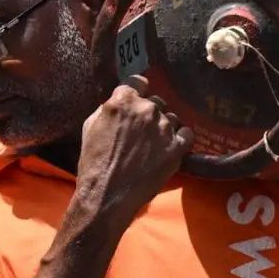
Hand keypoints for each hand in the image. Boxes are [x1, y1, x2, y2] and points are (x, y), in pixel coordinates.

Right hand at [76, 75, 193, 221]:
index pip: (138, 82)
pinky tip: (171, 148)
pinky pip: (187, 134)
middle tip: (142, 132)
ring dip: (164, 127)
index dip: (138, 92)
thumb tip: (122, 102)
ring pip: (171, 118)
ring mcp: (164, 127)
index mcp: (123, 100)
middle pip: (156, 101)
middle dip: (149, 113)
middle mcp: (147, 109)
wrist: (107, 195)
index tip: (138, 100)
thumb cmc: (93, 162)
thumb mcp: (90, 126)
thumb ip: (109, 108)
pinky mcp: (176, 147)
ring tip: (154, 145)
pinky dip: (181, 139)